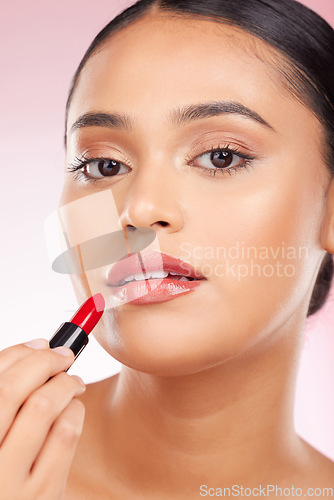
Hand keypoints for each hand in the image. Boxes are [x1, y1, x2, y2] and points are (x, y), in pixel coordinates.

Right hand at [0, 338, 85, 499]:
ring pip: (44, 408)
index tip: (42, 343)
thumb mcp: (0, 431)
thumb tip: (39, 346)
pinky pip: (66, 435)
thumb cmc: (5, 465)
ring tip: (73, 383)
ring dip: (65, 384)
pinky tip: (73, 410)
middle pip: (14, 390)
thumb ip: (8, 395)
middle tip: (65, 355)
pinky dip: (75, 411)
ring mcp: (11, 483)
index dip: (19, 353)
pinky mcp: (45, 495)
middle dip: (45, 362)